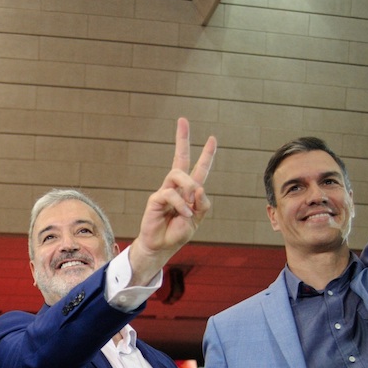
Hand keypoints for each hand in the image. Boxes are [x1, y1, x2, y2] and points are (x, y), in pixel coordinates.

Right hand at [126, 119, 216, 285]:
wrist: (161, 247)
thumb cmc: (177, 233)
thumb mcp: (198, 220)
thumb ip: (202, 204)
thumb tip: (198, 187)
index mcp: (189, 192)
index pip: (199, 169)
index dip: (206, 154)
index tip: (212, 138)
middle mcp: (177, 187)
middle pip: (180, 158)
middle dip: (182, 139)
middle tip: (182, 120)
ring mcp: (165, 191)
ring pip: (178, 174)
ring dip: (188, 186)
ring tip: (190, 205)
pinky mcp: (155, 199)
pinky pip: (171, 194)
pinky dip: (181, 205)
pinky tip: (185, 215)